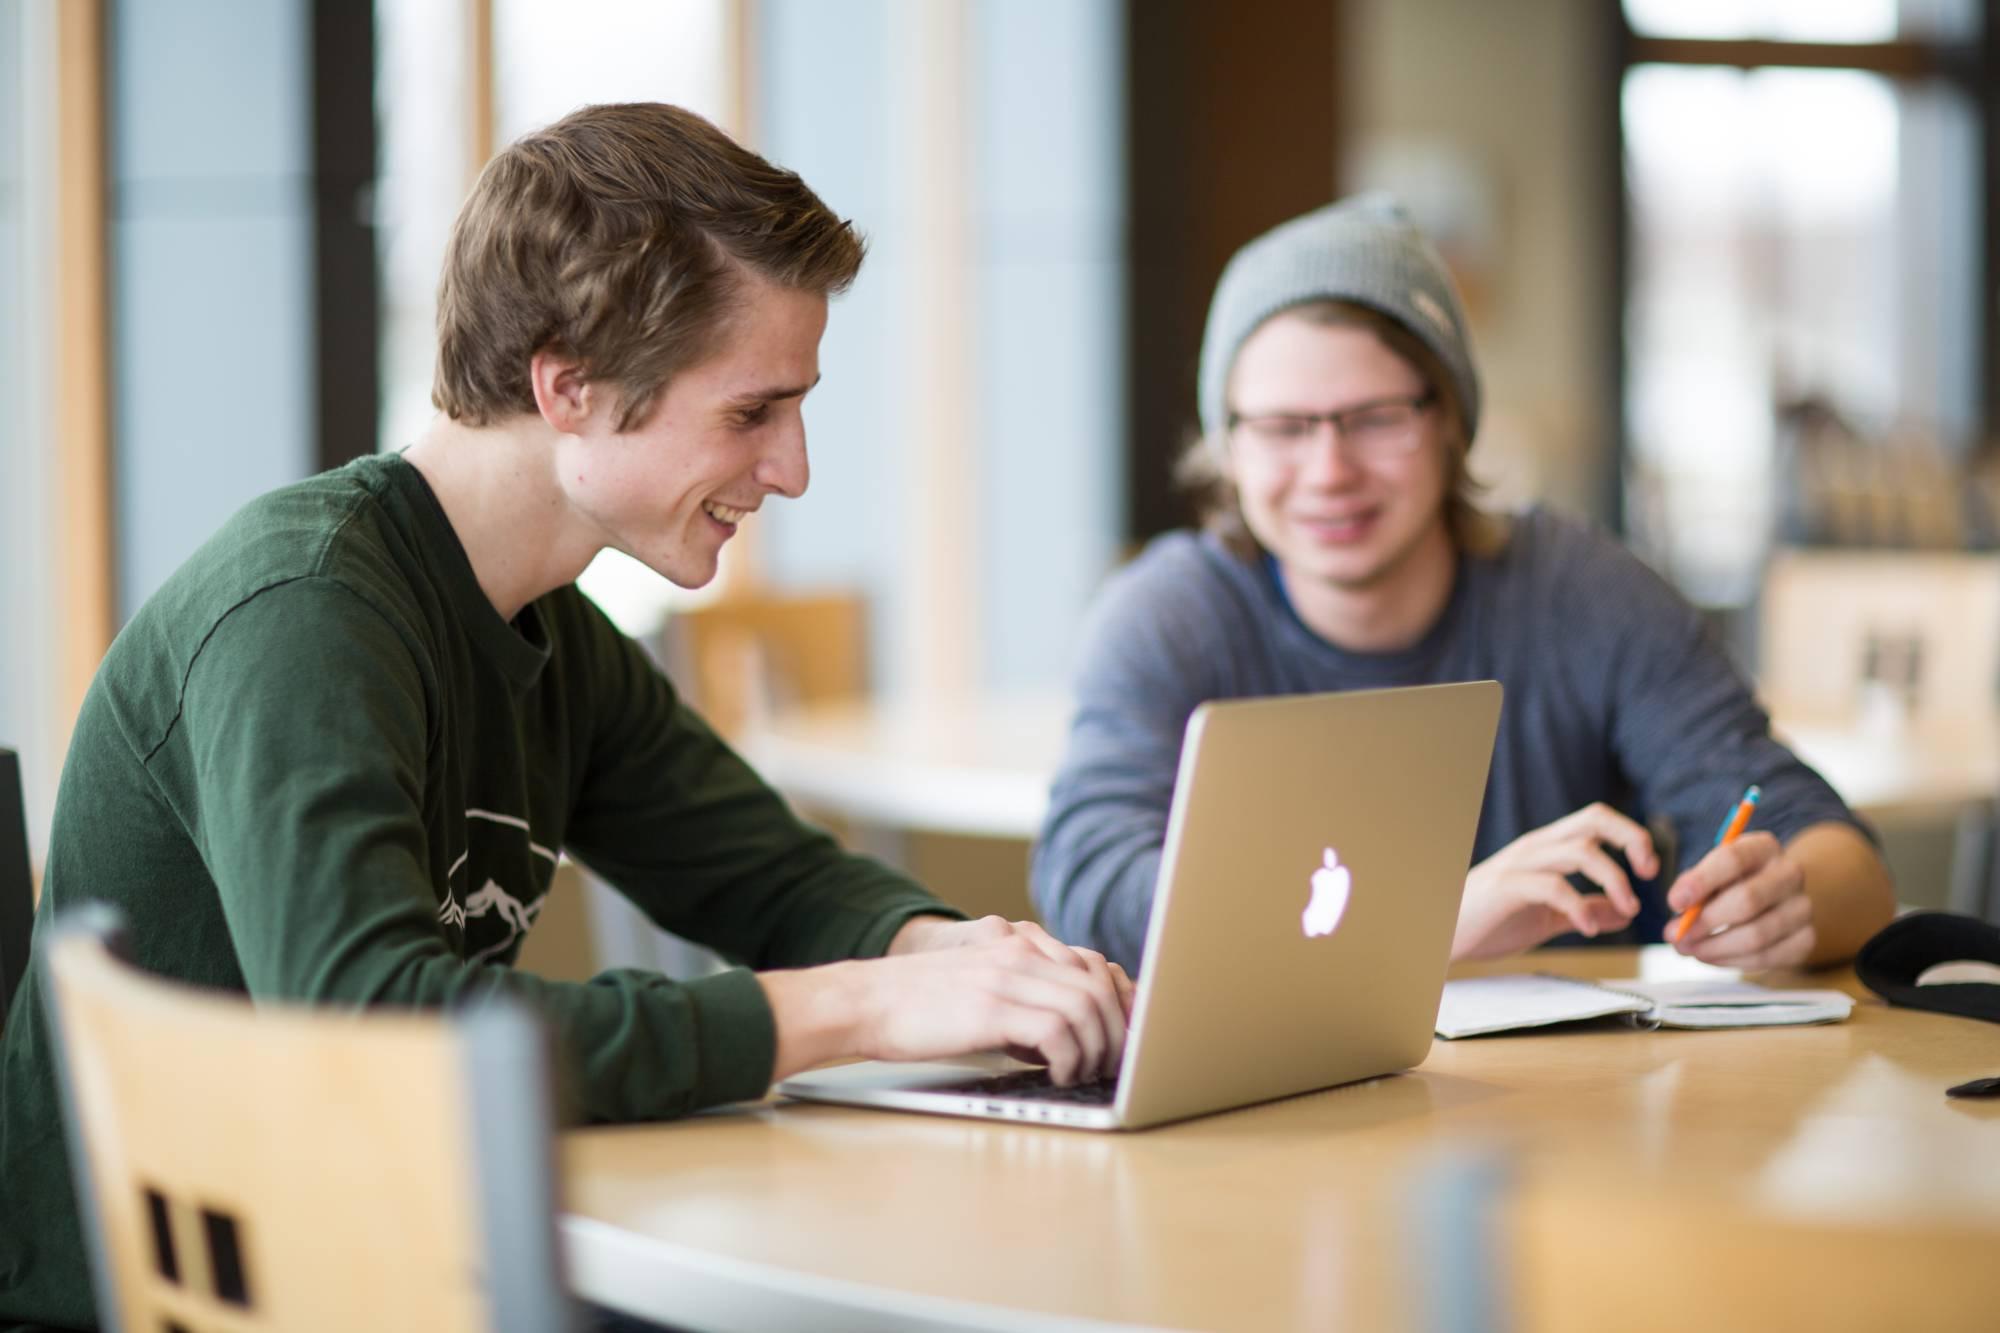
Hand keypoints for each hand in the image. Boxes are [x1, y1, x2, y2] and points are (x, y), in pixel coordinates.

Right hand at [765, 915, 1134, 1085]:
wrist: (865, 1001)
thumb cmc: (919, 1006)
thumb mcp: (980, 987)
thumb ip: (1023, 995)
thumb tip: (1066, 1037)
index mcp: (1019, 945)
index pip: (1094, 966)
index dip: (1121, 1003)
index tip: (1128, 1036)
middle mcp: (1019, 953)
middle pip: (1099, 987)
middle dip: (1117, 1032)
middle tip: (1114, 1066)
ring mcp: (1006, 977)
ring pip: (1086, 1009)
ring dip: (1097, 1049)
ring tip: (1085, 1074)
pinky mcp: (991, 1007)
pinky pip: (1057, 1031)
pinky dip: (1069, 1058)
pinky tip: (1057, 1075)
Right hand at [1453, 804, 1654, 960]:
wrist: (1442, 936)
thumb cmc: (1489, 922)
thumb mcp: (1546, 917)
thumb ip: (1584, 910)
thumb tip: (1623, 912)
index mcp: (1547, 848)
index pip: (1597, 821)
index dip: (1632, 837)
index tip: (1649, 871)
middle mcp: (1537, 847)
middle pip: (1595, 819)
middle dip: (1633, 839)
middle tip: (1648, 873)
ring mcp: (1521, 864)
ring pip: (1581, 851)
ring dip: (1614, 880)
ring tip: (1628, 909)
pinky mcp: (1507, 888)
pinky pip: (1553, 886)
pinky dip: (1579, 908)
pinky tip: (1588, 930)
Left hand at [1666, 832, 1812, 969]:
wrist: (1776, 897)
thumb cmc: (1732, 881)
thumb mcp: (1713, 871)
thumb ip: (1694, 884)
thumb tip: (1680, 907)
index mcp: (1764, 847)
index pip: (1732, 859)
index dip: (1700, 882)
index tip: (1674, 902)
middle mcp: (1790, 874)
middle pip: (1747, 900)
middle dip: (1705, 922)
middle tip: (1675, 936)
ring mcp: (1803, 907)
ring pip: (1757, 935)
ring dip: (1714, 947)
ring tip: (1688, 948)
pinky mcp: (1806, 939)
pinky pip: (1767, 957)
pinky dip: (1732, 961)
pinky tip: (1710, 957)